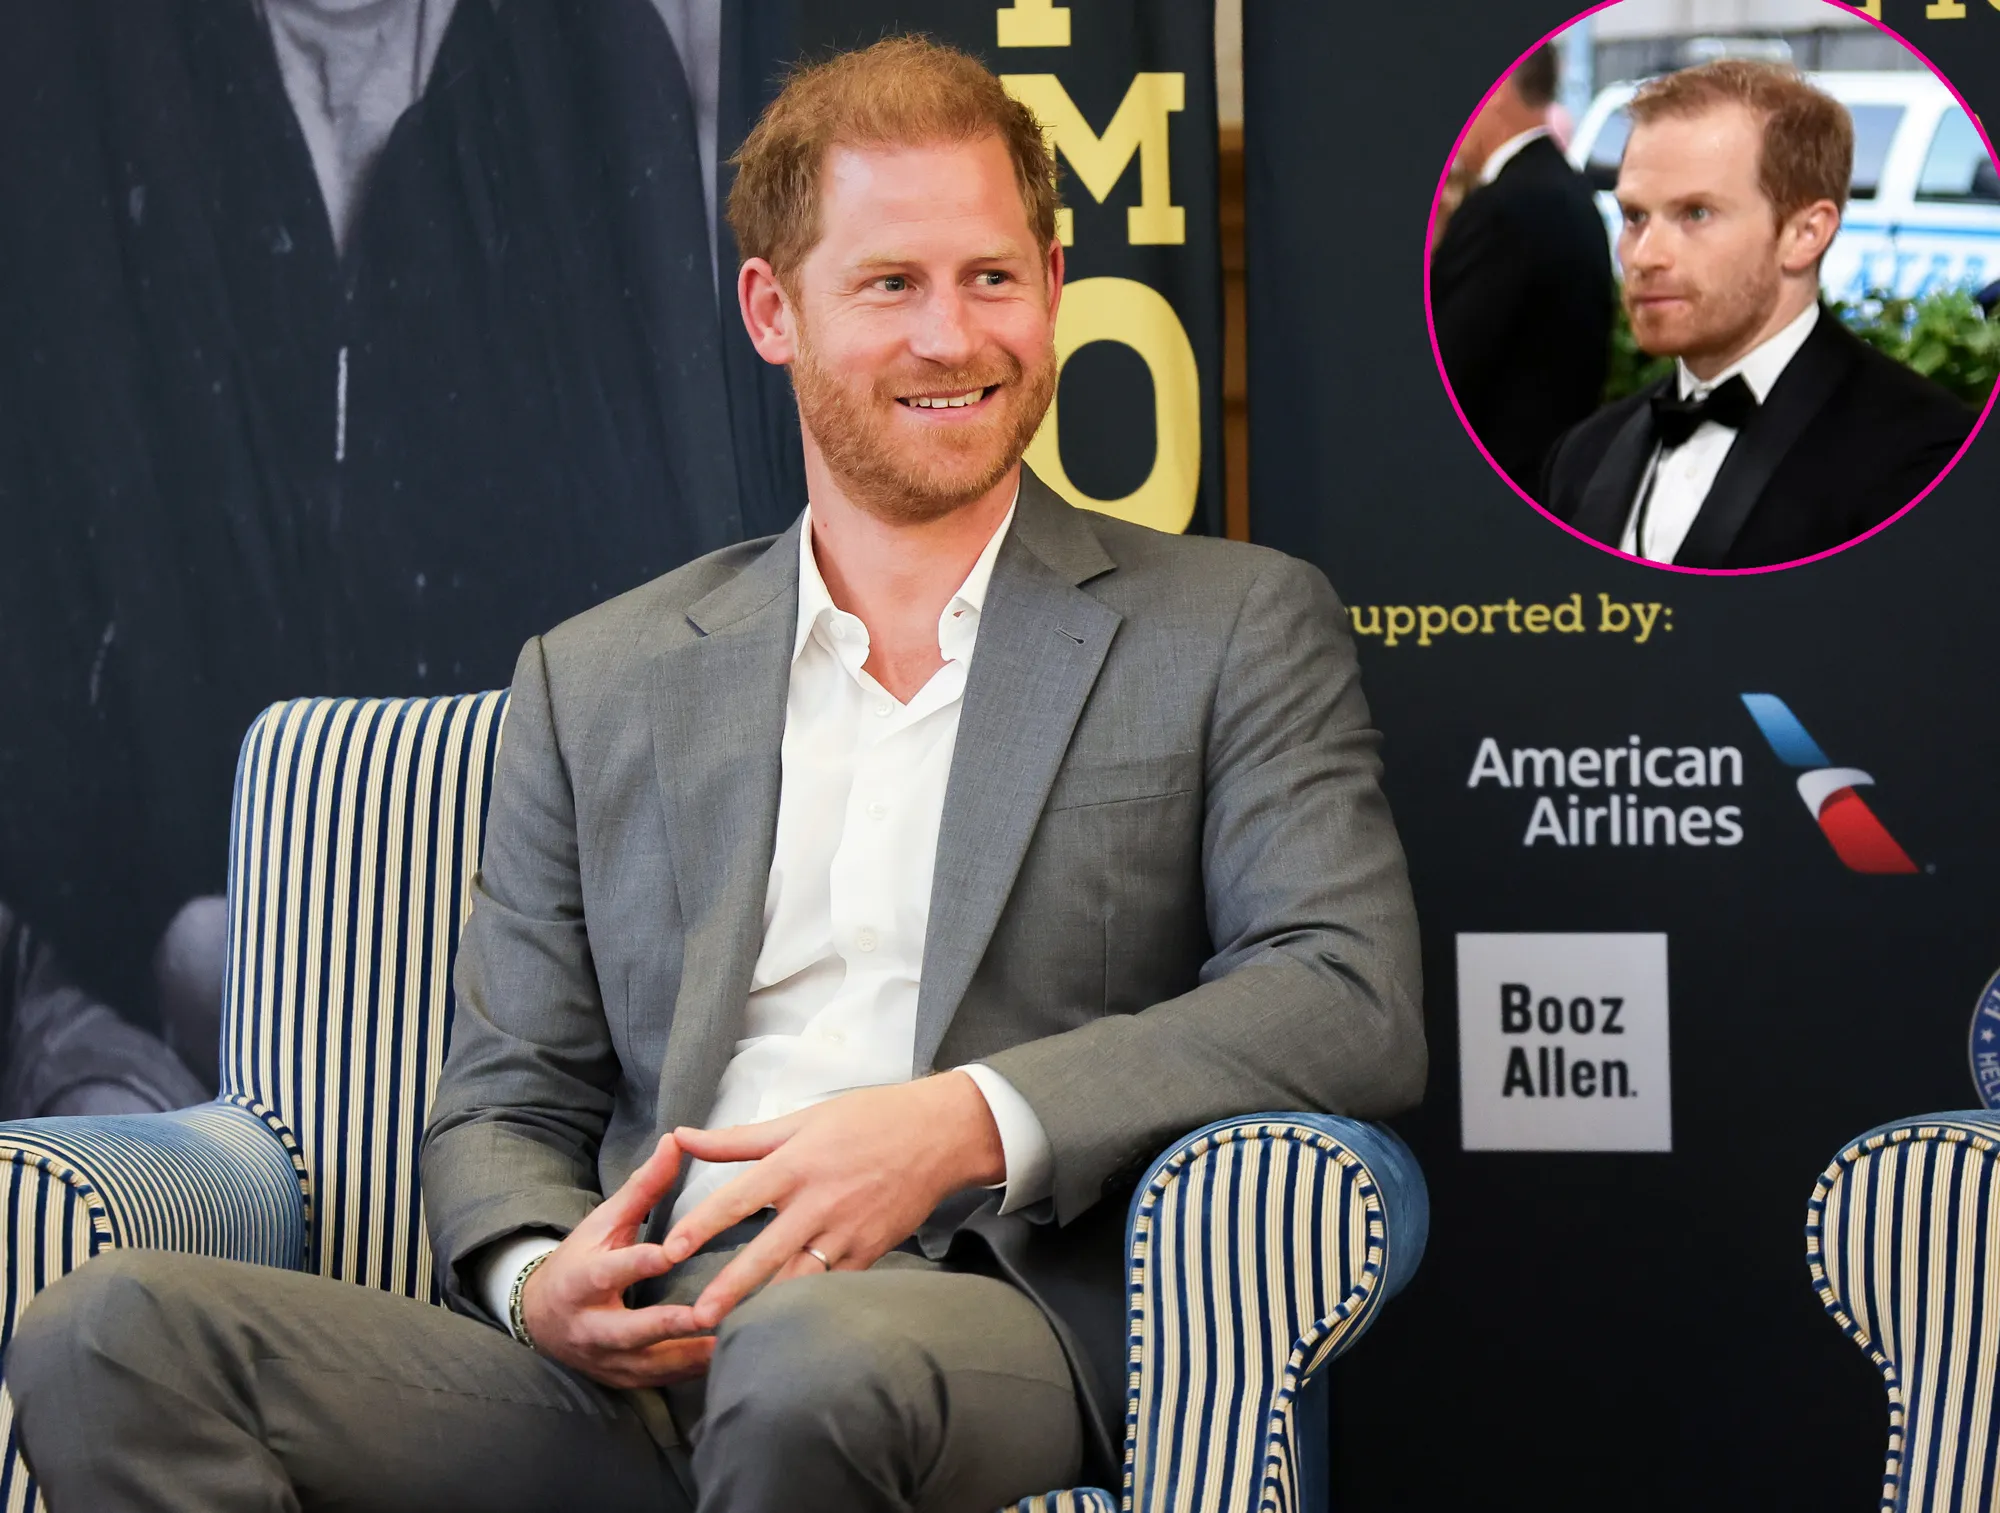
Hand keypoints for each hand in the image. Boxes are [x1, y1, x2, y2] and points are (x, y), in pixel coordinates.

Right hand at [518, 1132, 715, 1388]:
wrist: (541, 1319)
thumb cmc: (582, 1260)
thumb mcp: (605, 1222)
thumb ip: (643, 1187)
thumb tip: (675, 1139)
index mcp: (583, 1280)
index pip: (611, 1270)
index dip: (639, 1263)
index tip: (671, 1253)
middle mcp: (590, 1326)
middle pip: (628, 1331)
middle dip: (667, 1326)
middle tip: (708, 1315)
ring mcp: (606, 1360)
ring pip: (649, 1365)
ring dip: (689, 1357)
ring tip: (730, 1342)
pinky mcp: (622, 1381)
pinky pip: (660, 1383)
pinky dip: (691, 1374)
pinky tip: (728, 1362)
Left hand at [655, 1072, 1004, 1331]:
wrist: (939, 1134)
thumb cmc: (869, 1119)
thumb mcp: (802, 1120)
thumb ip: (739, 1139)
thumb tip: (683, 1136)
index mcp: (796, 1164)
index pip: (738, 1199)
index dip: (702, 1225)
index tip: (671, 1250)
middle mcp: (818, 1202)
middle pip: (766, 1251)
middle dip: (730, 1287)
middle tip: (696, 1316)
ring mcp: (847, 1232)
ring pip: (800, 1278)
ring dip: (767, 1305)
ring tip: (735, 1332)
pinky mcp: (871, 1251)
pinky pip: (834, 1285)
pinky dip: (810, 1304)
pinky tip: (786, 1325)